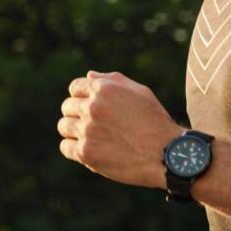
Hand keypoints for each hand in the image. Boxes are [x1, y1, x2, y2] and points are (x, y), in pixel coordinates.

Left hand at [57, 70, 180, 187]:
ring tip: (89, 138)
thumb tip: (89, 75)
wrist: (167, 154)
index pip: (75, 87)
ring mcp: (87, 130)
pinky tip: (88, 151)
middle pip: (67, 107)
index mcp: (104, 89)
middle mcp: (92, 107)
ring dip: (73, 131)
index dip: (81, 96)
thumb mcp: (140, 92)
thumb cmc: (156, 122)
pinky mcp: (86, 152)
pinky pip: (65, 147)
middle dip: (76, 114)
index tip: (88, 107)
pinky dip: (73, 149)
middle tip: (91, 125)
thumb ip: (113, 80)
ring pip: (63, 126)